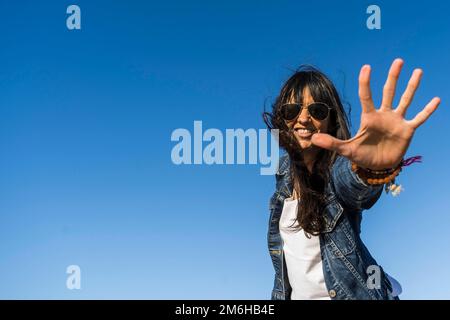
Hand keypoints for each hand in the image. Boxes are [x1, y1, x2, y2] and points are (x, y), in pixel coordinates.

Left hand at [311, 58, 440, 169]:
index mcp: (369, 117)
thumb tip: (313, 139)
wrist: (377, 167)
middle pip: (389, 92)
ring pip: (405, 100)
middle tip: (398, 60)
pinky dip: (427, 110)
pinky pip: (419, 118)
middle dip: (393, 77)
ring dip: (412, 86)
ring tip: (418, 71)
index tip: (367, 67)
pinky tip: (436, 99)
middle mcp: (384, 115)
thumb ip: (332, 143)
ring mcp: (397, 121)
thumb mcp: (346, 149)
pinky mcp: (407, 130)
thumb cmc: (361, 156)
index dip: (366, 83)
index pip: (367, 96)